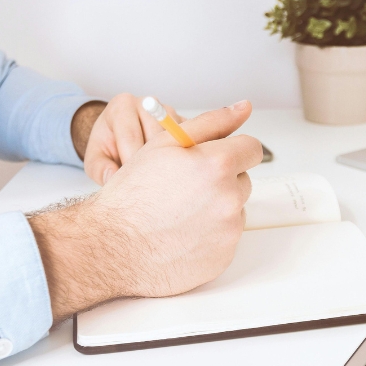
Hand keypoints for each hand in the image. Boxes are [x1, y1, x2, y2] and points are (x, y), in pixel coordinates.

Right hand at [31, 100, 259, 322]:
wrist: (113, 246)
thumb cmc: (133, 195)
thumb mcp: (165, 144)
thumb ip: (211, 122)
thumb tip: (243, 108)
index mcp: (218, 164)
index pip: (251, 148)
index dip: (232, 150)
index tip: (216, 158)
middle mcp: (229, 198)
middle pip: (243, 180)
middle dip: (221, 180)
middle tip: (185, 188)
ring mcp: (228, 231)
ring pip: (235, 210)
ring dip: (216, 208)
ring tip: (180, 212)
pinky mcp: (224, 257)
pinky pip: (226, 238)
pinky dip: (210, 235)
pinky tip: (182, 234)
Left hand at [71, 93, 185, 185]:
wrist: (121, 136)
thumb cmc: (108, 147)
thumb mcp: (95, 159)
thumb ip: (99, 169)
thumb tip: (112, 178)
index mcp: (122, 105)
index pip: (131, 135)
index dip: (131, 162)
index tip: (131, 182)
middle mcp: (147, 103)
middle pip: (156, 137)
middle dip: (151, 163)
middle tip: (146, 184)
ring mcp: (169, 111)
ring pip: (175, 140)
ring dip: (169, 161)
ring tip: (159, 179)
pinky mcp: (184, 122)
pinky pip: (189, 142)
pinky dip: (182, 158)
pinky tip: (172, 172)